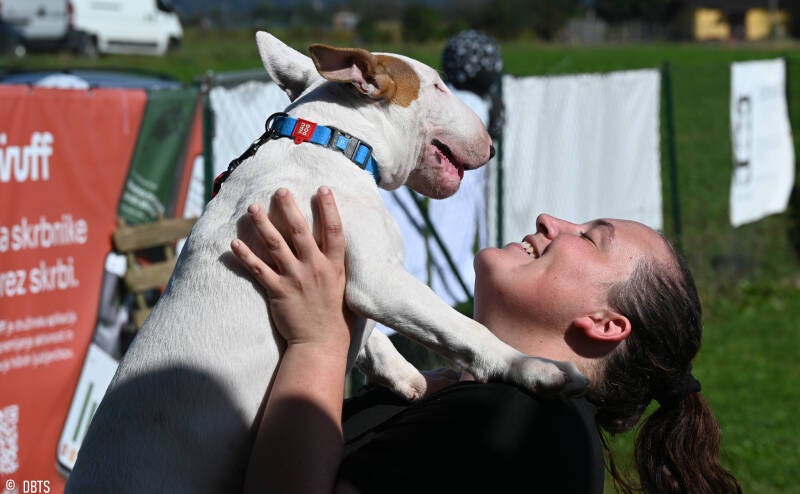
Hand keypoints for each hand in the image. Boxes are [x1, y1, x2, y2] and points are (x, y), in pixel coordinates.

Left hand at [231, 187, 351, 348]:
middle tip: (280, 190)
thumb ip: (337, 264)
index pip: (334, 231)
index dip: (329, 208)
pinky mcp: (278, 291)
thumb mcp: (343, 286)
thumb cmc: (334, 316)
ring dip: (263, 224)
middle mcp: (315, 268)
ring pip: (276, 245)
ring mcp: (295, 278)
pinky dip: (245, 255)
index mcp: (334, 266)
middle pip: (300, 231)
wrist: (320, 342)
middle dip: (289, 208)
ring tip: (253, 208)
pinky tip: (234, 242)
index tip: (322, 189)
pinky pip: (258, 269)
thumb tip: (336, 245)